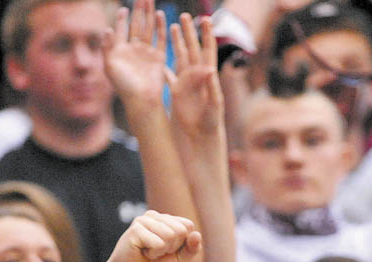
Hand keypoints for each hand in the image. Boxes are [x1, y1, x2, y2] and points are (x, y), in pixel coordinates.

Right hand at [102, 210, 200, 261]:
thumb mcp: (178, 259)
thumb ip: (191, 248)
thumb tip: (197, 234)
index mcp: (165, 219)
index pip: (188, 226)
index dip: (181, 245)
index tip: (166, 251)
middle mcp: (154, 216)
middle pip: (181, 230)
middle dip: (172, 248)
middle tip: (155, 253)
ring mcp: (143, 220)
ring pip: (171, 236)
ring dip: (161, 252)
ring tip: (148, 253)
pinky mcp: (136, 229)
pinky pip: (159, 243)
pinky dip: (153, 254)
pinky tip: (141, 253)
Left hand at [103, 0, 166, 106]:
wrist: (141, 100)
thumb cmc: (123, 85)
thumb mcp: (109, 65)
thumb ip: (107, 46)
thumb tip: (106, 29)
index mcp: (121, 51)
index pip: (121, 29)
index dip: (122, 18)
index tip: (123, 9)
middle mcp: (134, 50)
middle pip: (137, 25)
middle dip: (138, 10)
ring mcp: (147, 53)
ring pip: (148, 29)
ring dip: (149, 14)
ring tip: (149, 0)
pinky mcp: (158, 57)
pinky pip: (160, 39)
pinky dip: (161, 27)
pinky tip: (160, 15)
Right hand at [166, 14, 222, 138]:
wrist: (201, 135)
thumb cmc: (211, 120)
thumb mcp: (213, 102)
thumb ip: (211, 85)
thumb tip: (210, 69)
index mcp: (206, 75)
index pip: (207, 50)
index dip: (206, 34)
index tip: (205, 18)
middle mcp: (196, 75)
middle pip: (192, 48)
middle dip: (188, 32)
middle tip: (184, 15)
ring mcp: (186, 82)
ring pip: (180, 57)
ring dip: (176, 42)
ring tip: (171, 27)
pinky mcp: (177, 91)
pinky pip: (169, 74)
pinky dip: (164, 64)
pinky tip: (157, 56)